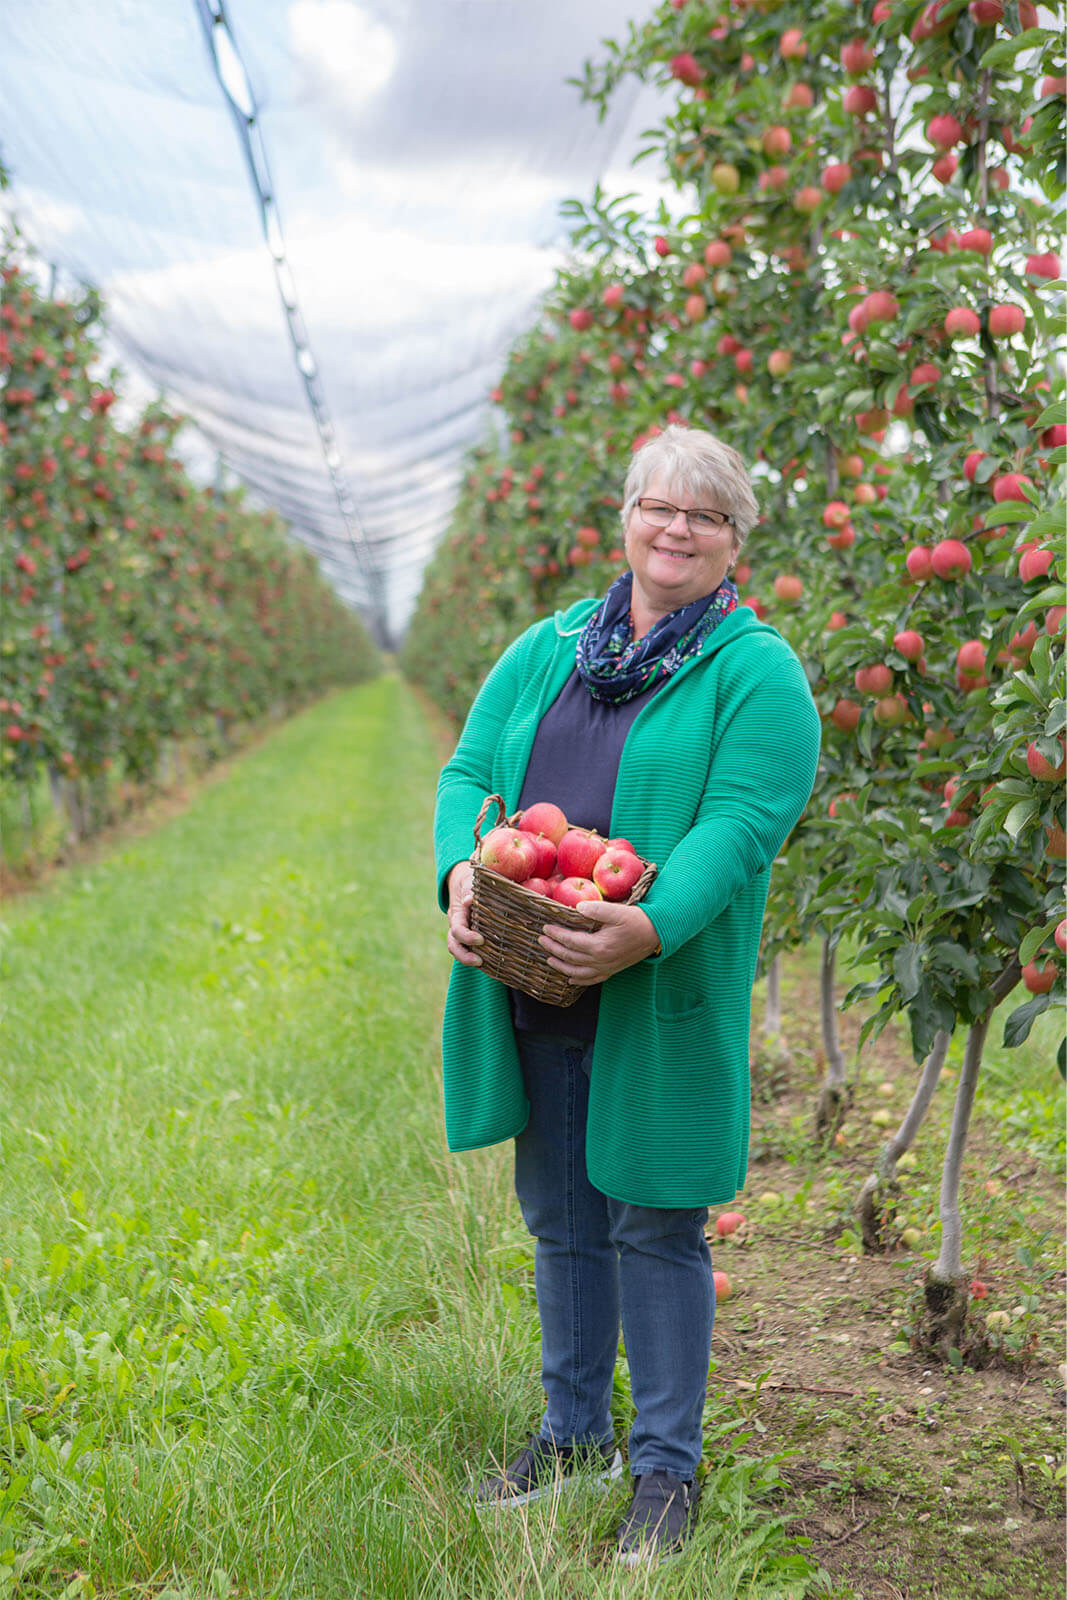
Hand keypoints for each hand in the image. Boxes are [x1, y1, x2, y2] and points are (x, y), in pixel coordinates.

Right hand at [446, 860, 483, 965]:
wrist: (464, 882)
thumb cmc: (471, 882)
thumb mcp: (470, 881)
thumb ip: (470, 889)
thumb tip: (470, 900)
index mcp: (457, 913)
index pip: (457, 929)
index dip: (466, 936)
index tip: (480, 940)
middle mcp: (457, 925)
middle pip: (454, 945)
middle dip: (464, 956)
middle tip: (480, 961)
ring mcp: (462, 932)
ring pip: (458, 950)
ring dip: (468, 960)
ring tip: (483, 966)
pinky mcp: (470, 937)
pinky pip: (469, 950)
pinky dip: (476, 957)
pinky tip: (491, 964)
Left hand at [538, 900, 659, 985]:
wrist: (657, 934)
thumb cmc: (637, 920)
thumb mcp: (617, 911)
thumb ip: (596, 909)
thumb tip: (577, 907)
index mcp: (599, 945)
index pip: (570, 941)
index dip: (556, 935)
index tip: (545, 928)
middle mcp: (600, 960)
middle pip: (570, 957)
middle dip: (553, 949)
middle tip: (541, 940)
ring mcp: (606, 968)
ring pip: (577, 972)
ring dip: (561, 966)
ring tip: (549, 959)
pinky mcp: (612, 970)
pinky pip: (591, 979)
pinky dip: (579, 980)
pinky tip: (570, 978)